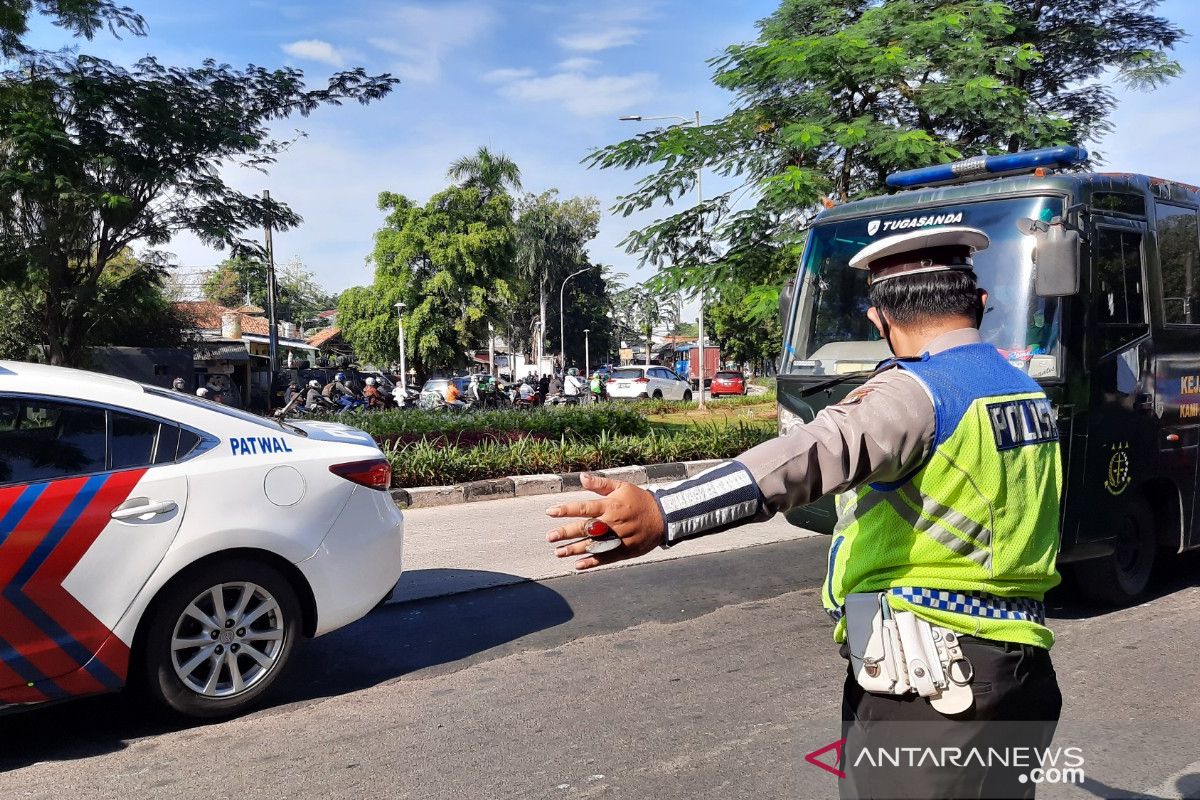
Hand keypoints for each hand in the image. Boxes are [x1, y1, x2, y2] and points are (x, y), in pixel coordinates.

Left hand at [546, 472, 665, 570]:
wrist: (663, 517)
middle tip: (549, 537)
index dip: (566, 509)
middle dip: (566, 533)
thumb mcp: (622, 487)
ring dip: (574, 549)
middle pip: (585, 528)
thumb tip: (581, 477)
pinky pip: (605, 557)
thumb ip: (600, 484)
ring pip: (593, 545)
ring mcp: (618, 538)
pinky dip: (592, 562)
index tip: (550, 512)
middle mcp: (612, 522)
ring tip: (558, 553)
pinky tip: (578, 565)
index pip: (584, 508)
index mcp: (611, 505)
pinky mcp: (624, 550)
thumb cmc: (639, 500)